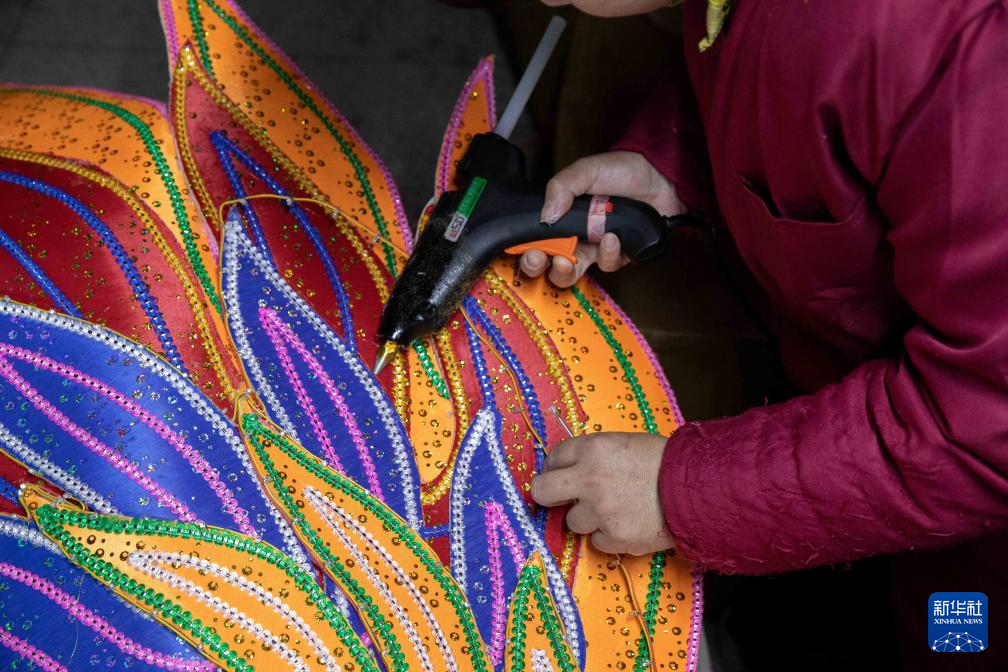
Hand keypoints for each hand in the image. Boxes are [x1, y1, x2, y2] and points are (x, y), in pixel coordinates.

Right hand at [520, 151, 684, 286]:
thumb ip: (561, 188)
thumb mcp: (586, 171)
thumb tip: (545, 216)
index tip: (527, 251)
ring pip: (574, 273)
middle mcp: (576, 235)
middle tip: (538, 260)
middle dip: (538, 268)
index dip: (527, 250)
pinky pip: (607, 264)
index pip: (537, 239)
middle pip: (548, 262)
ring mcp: (596, 248)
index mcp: (562, 216)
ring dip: (565, 271)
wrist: (661, 176)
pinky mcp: (619, 255)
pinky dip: (607, 253)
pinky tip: (612, 237)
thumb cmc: (622, 170)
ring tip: (565, 260)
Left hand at [531, 432, 673, 554]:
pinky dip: (609, 536)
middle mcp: (589, 479)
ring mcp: (600, 511)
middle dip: (548, 495)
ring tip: (617, 510)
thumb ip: (595, 456)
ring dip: (589, 518)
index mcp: (593, 449)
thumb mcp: (625, 445)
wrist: (699, 490)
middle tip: (560, 499)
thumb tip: (572, 471)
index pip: (554, 457)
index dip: (556, 467)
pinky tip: (629, 524)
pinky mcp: (613, 538)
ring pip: (573, 522)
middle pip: (543, 491)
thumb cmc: (665, 462)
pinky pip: (597, 541)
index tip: (560, 474)